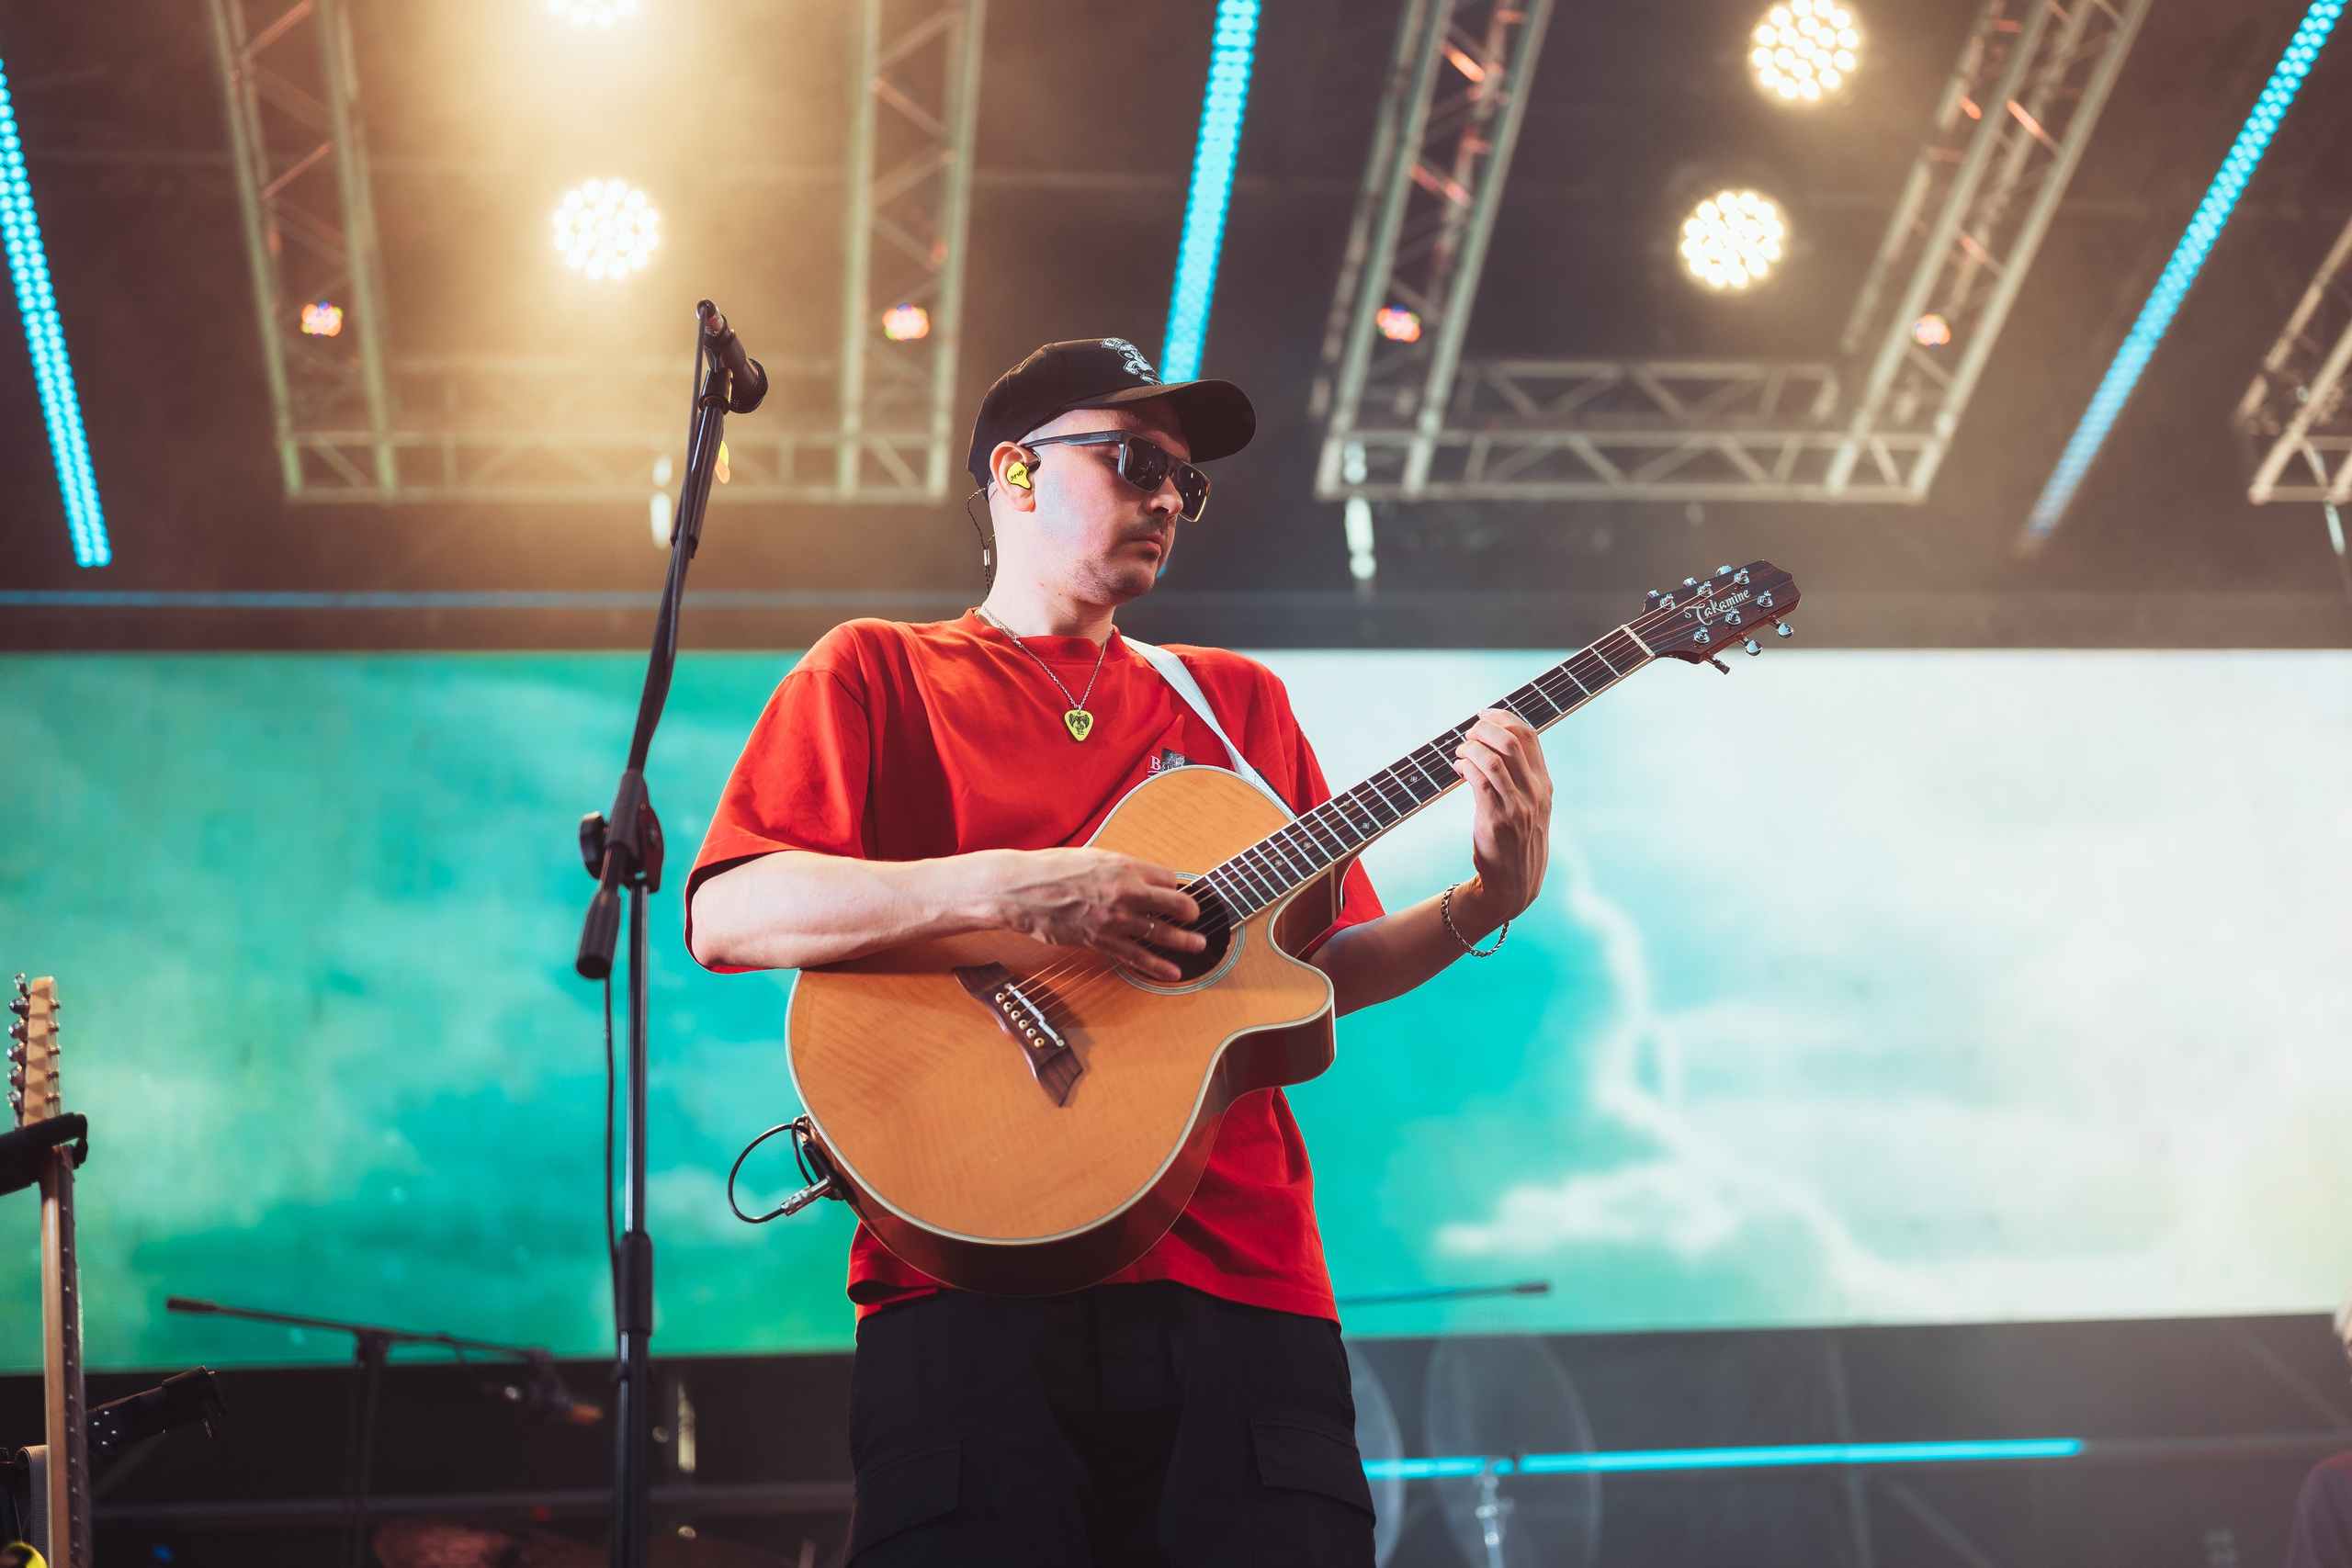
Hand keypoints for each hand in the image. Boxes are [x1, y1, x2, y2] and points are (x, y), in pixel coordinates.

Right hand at [983, 848, 1206, 981]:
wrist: (1020, 891)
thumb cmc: (1052, 869)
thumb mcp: (1093, 857)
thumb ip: (1119, 867)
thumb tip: (1139, 876)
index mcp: (1124, 866)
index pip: (1168, 877)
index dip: (1176, 886)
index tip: (1180, 893)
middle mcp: (1126, 892)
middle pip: (1175, 904)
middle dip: (1191, 912)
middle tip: (1197, 917)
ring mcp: (1115, 919)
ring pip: (1162, 933)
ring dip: (1185, 941)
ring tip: (1198, 945)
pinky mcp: (1101, 941)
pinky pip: (1137, 957)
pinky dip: (1158, 966)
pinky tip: (1172, 973)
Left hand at [1451, 708, 1552, 931]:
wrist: (1513, 886)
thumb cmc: (1517, 844)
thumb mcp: (1531, 809)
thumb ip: (1522, 780)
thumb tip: (1496, 745)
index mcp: (1545, 786)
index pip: (1530, 737)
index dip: (1505, 718)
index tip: (1484, 714)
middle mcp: (1535, 793)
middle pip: (1511, 741)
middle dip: (1484, 728)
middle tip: (1468, 733)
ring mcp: (1518, 807)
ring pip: (1493, 758)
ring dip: (1470, 747)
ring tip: (1459, 751)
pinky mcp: (1497, 819)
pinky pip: (1478, 780)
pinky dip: (1464, 766)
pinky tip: (1457, 768)